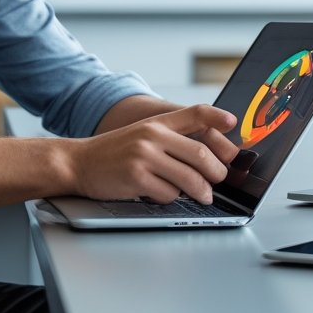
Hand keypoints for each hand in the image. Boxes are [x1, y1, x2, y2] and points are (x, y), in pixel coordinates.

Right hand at [71, 104, 237, 204]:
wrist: (78, 162)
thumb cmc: (115, 152)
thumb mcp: (143, 134)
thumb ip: (172, 138)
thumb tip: (207, 155)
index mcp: (157, 122)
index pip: (195, 113)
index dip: (218, 118)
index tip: (234, 123)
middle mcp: (152, 135)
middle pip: (200, 154)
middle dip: (216, 172)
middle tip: (218, 180)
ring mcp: (144, 156)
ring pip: (189, 178)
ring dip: (201, 191)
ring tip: (203, 196)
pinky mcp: (136, 178)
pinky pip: (169, 194)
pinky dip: (171, 198)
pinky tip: (162, 194)